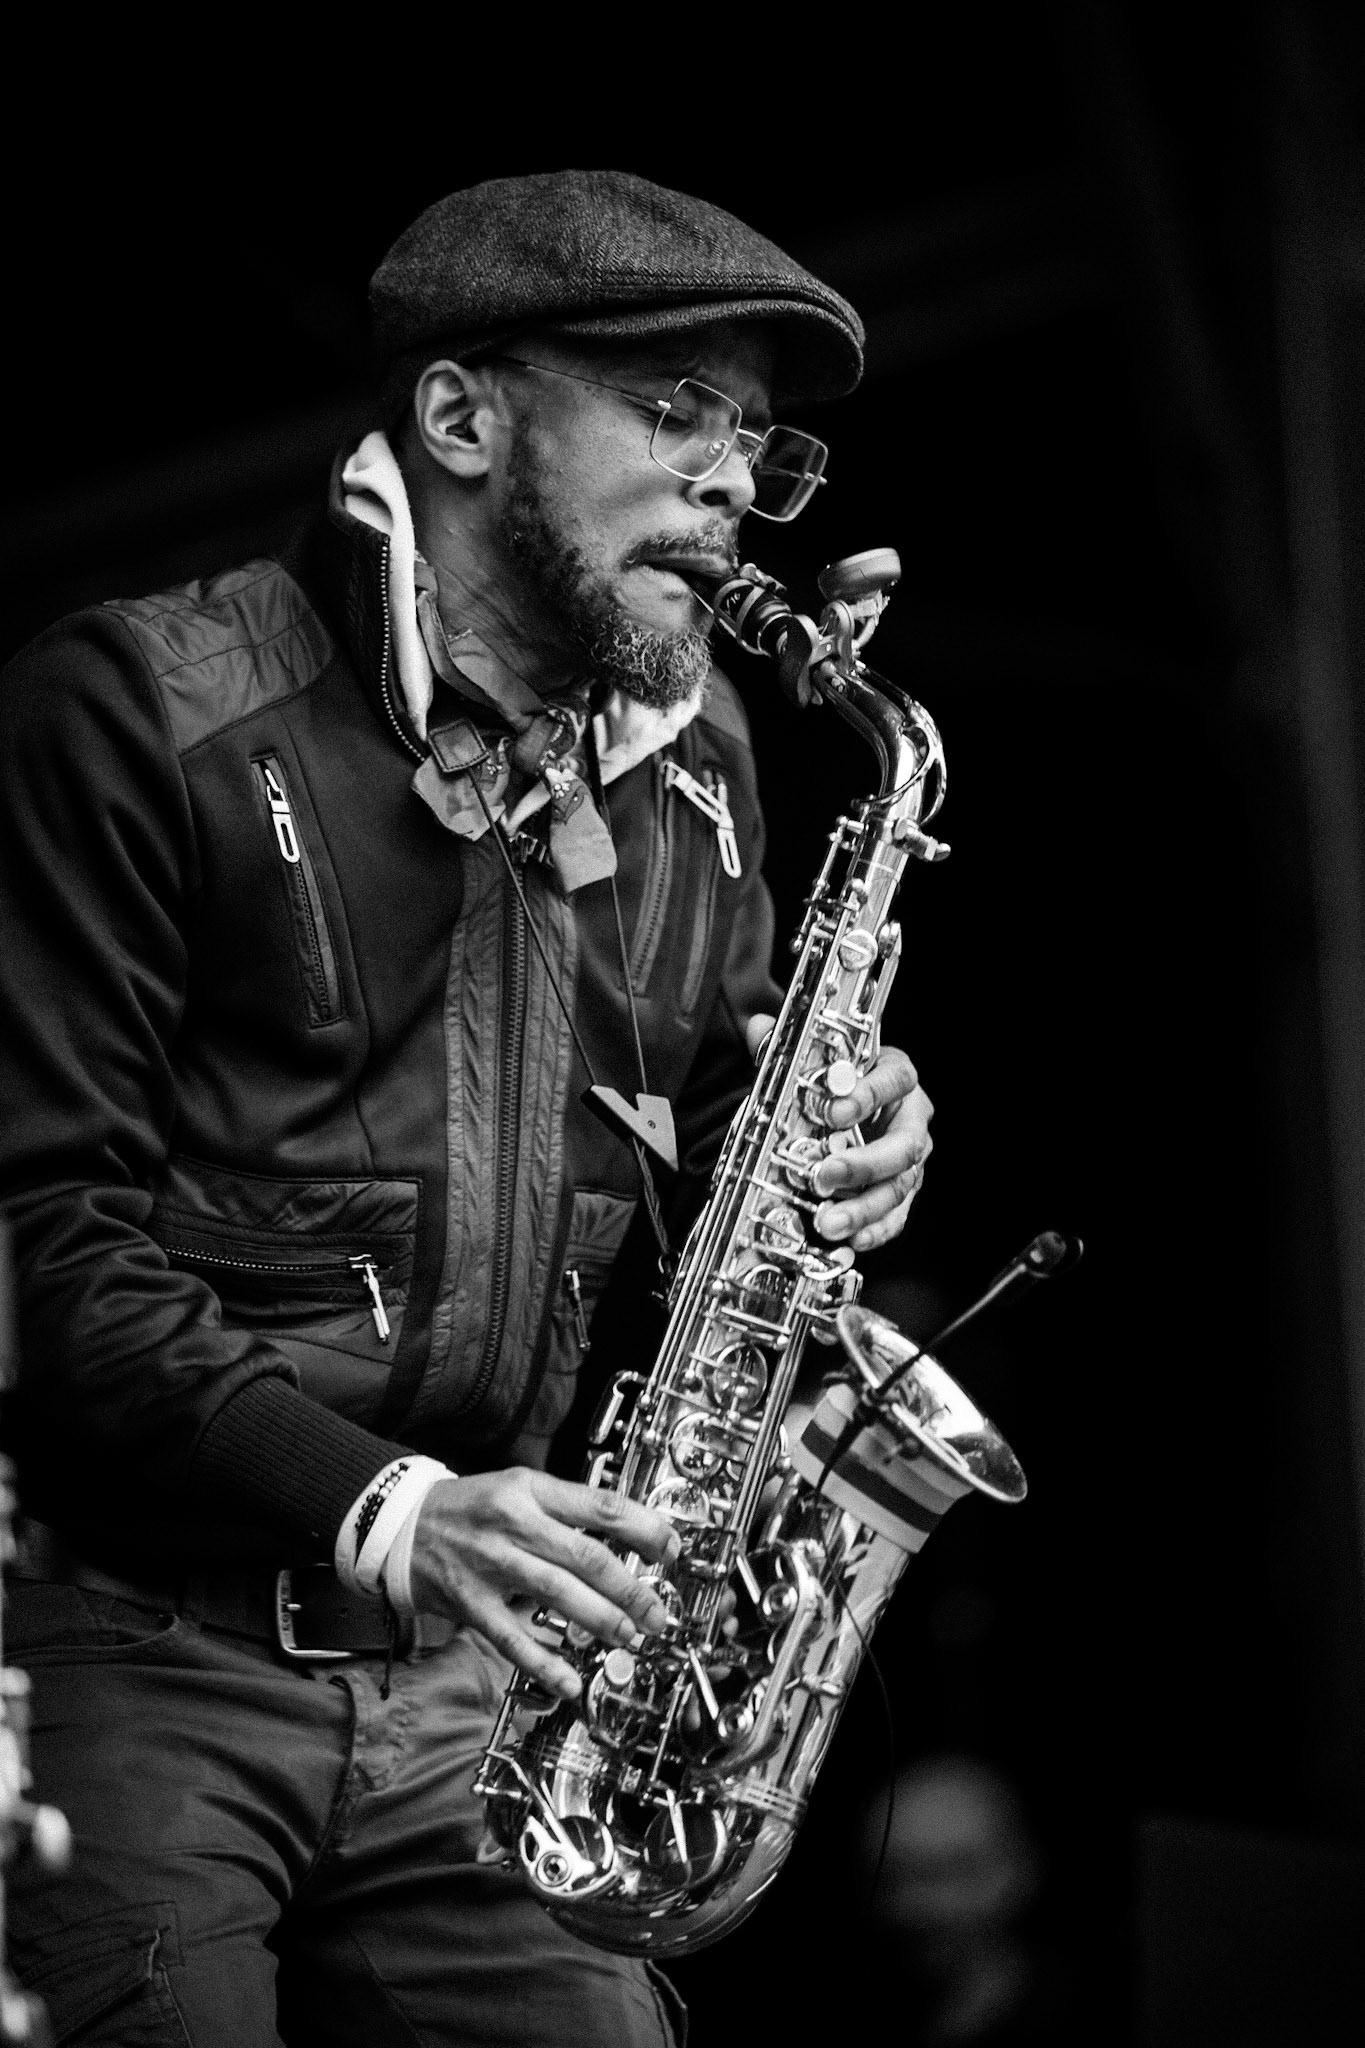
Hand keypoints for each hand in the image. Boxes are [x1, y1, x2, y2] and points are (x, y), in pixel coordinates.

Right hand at [409, 1469, 679, 1699]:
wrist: (402, 1522)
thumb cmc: (472, 1507)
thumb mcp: (521, 1487)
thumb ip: (567, 1511)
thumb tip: (627, 1536)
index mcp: (532, 1490)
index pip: (601, 1507)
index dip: (643, 1529)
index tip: (670, 1550)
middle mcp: (515, 1524)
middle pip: (586, 1556)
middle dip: (630, 1588)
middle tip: (657, 1613)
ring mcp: (491, 1564)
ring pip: (557, 1593)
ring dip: (600, 1619)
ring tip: (630, 1636)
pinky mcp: (471, 1601)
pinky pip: (511, 1637)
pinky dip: (543, 1663)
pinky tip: (570, 1681)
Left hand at [745, 1014, 933, 1254]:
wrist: (851, 1111)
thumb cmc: (839, 1087)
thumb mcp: (812, 1065)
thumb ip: (786, 1050)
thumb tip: (759, 1026)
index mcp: (895, 1078)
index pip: (894, 1081)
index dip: (867, 1096)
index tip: (833, 1110)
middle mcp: (910, 1119)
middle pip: (904, 1145)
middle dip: (864, 1163)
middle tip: (825, 1175)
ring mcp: (909, 1161)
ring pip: (899, 1186)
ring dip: (863, 1207)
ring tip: (829, 1221)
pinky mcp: (901, 1193)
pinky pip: (896, 1216)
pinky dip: (875, 1230)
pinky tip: (851, 1239)